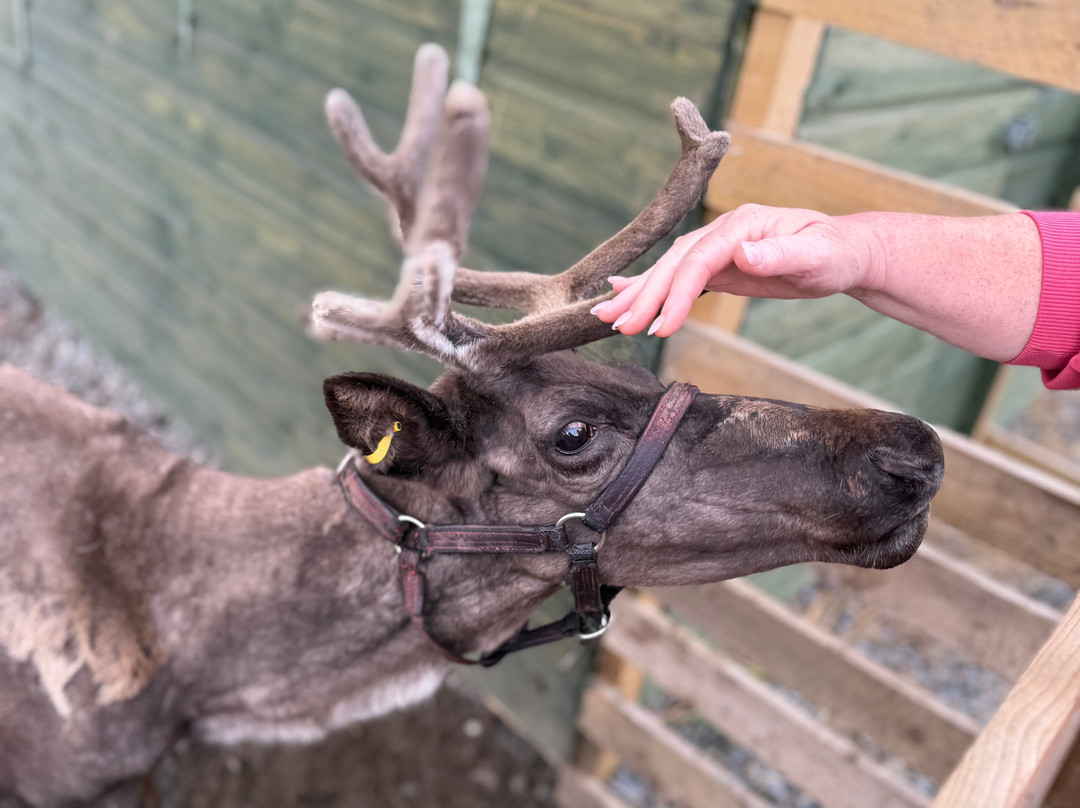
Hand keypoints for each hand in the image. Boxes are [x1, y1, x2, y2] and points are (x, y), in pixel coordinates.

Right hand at [591, 204, 879, 335]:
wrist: (844, 253)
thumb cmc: (835, 254)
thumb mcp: (816, 256)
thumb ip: (780, 254)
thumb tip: (744, 255)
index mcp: (741, 226)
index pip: (698, 260)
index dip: (676, 293)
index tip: (660, 326)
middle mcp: (722, 232)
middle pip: (674, 265)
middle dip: (645, 297)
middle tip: (618, 326)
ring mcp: (717, 248)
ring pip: (669, 271)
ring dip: (638, 294)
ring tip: (606, 315)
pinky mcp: (718, 265)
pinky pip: (679, 276)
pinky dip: (651, 287)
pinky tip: (626, 293)